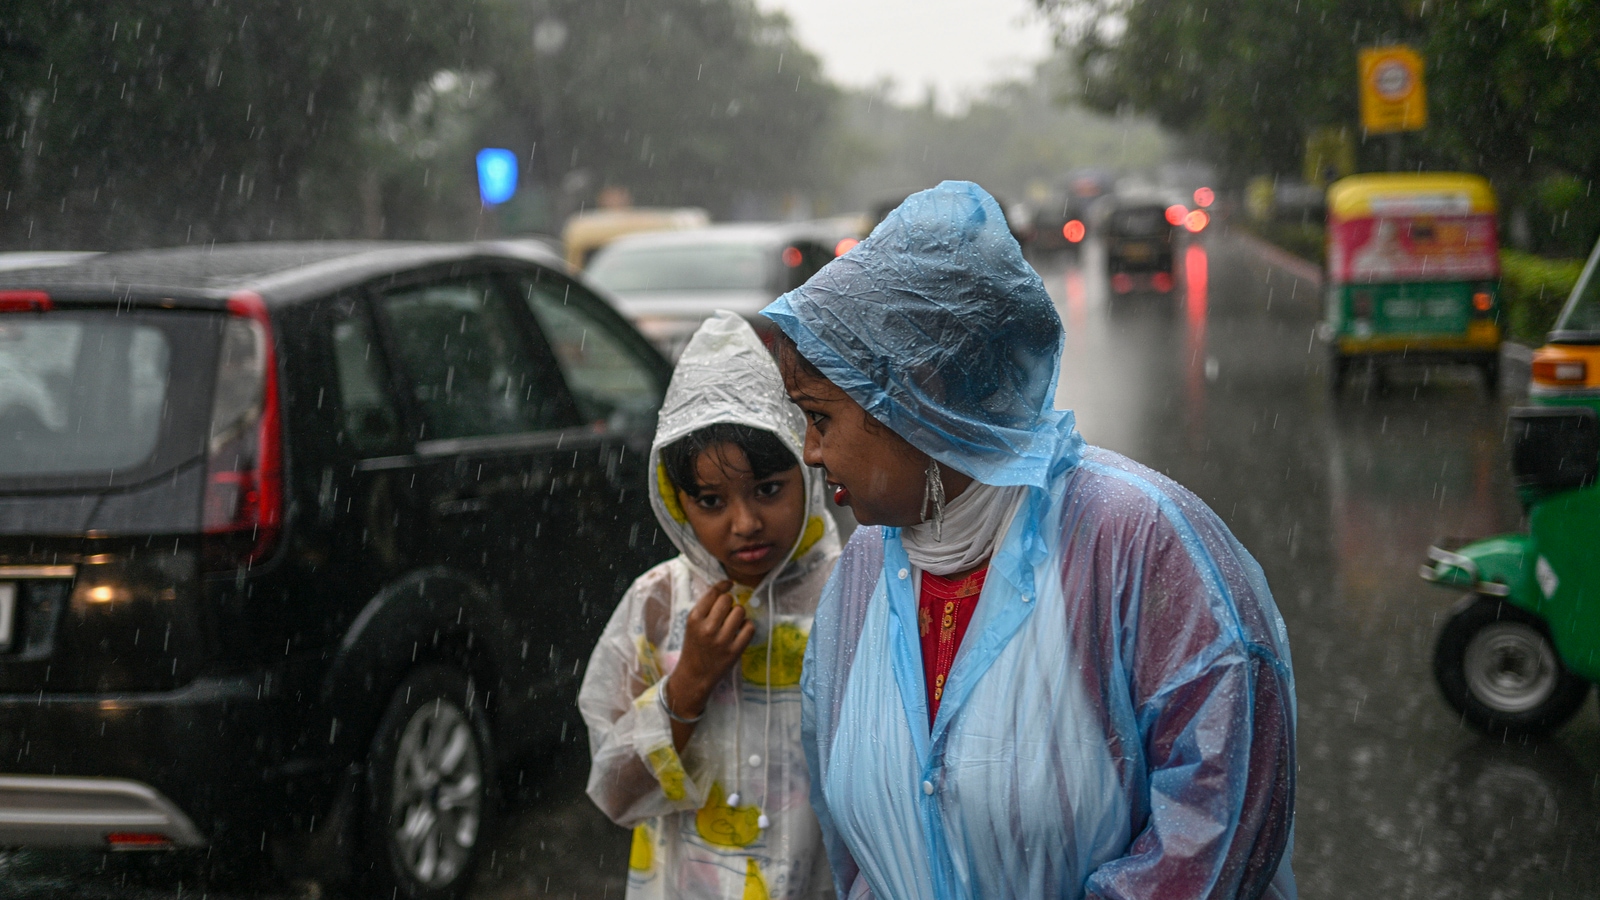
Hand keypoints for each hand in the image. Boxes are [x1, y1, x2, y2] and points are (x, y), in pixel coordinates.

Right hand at [667, 580, 754, 720]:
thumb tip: (726, 588)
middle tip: (726, 612)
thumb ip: (706, 608)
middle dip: (730, 603)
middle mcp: (707, 628)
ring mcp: (722, 640)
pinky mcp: (734, 651)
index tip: (729, 584)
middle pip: (728, 600)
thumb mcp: (692, 625)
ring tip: (733, 622)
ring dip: (739, 614)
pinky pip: (750, 628)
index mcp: (694, 619)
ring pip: (740, 612)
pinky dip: (747, 626)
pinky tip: (741, 631)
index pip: (713, 593)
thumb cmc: (694, 646)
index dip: (724, 586)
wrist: (694, 675)